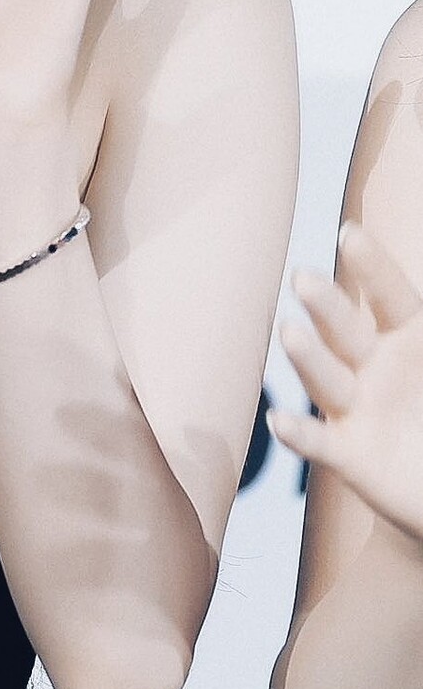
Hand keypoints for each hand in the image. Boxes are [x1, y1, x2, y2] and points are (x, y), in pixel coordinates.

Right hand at [269, 221, 422, 546]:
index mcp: (408, 336)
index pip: (388, 295)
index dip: (371, 267)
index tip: (349, 234)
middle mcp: (374, 365)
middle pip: (345, 330)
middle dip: (325, 306)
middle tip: (303, 279)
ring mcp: (357, 408)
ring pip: (327, 378)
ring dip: (307, 358)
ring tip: (290, 333)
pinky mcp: (348, 454)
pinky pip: (320, 443)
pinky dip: (299, 434)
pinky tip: (279, 420)